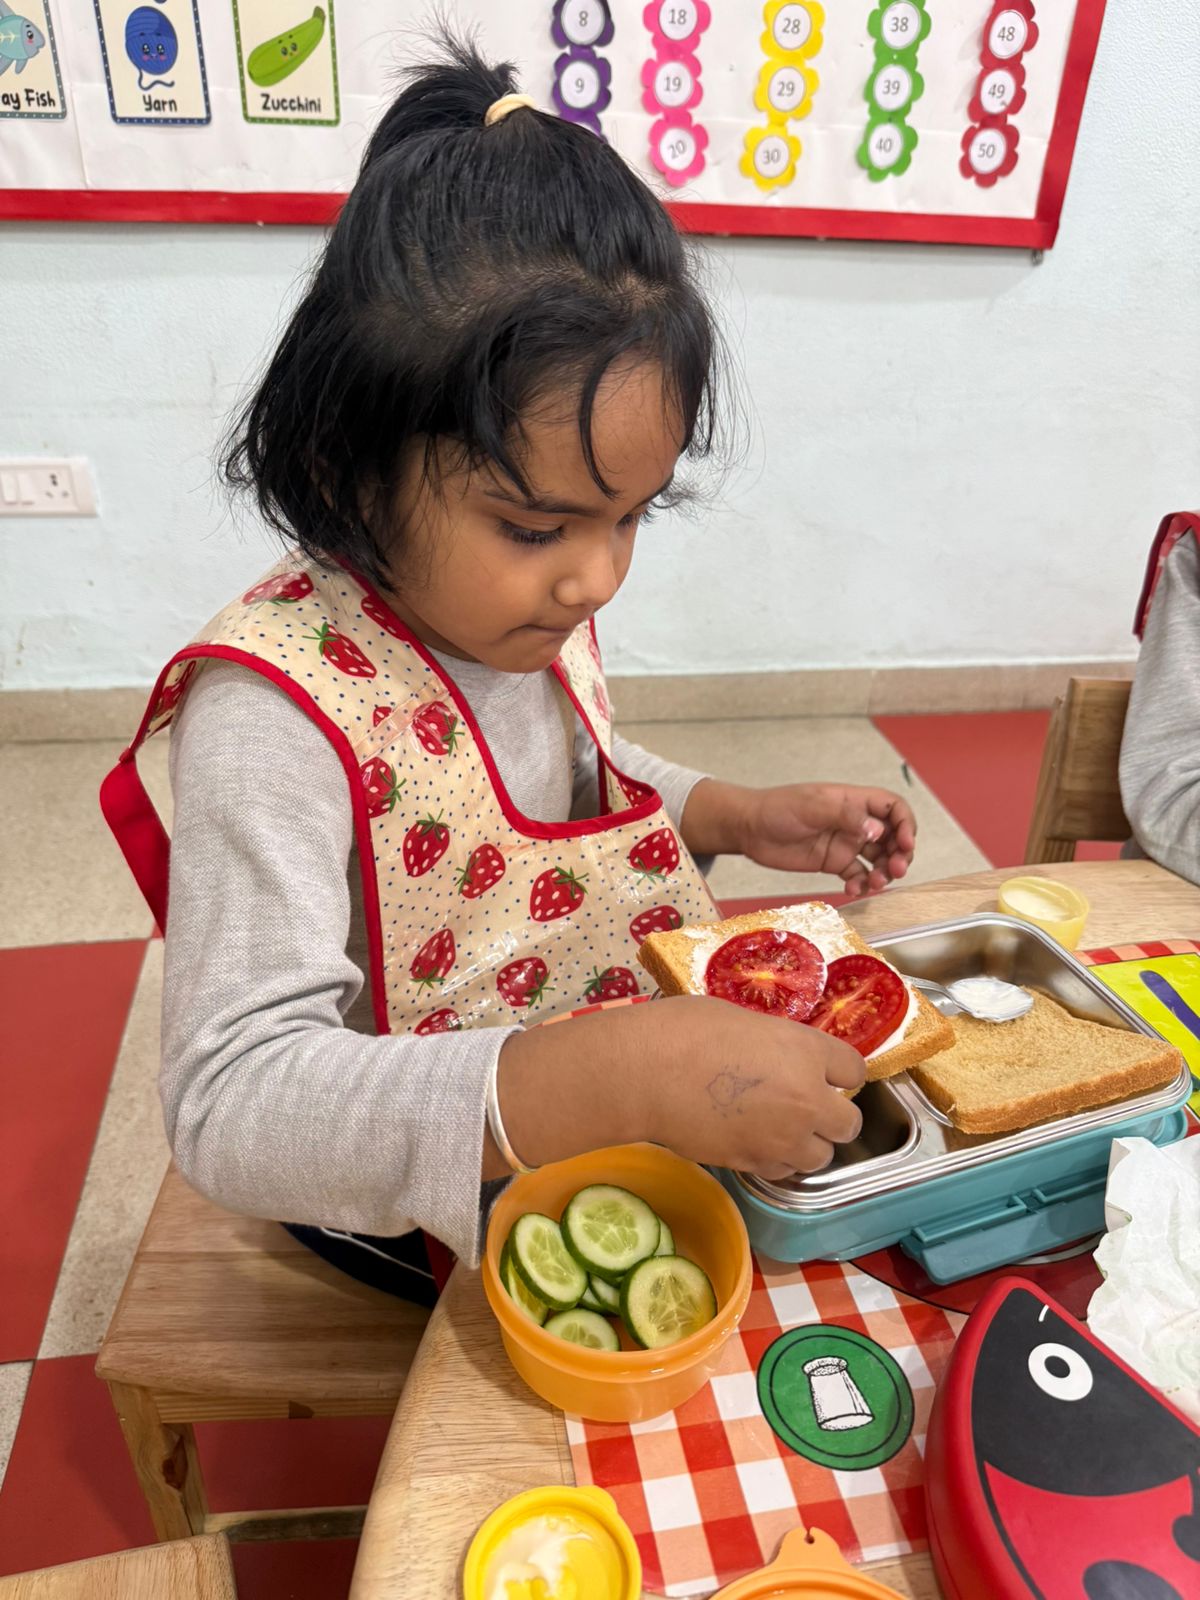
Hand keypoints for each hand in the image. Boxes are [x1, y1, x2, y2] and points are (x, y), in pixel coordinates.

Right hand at [493, 994, 865, 1181]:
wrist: (646, 1074)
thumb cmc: (684, 1030)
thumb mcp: (741, 1019)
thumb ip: (773, 1042)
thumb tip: (774, 1054)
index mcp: (806, 1050)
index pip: (854, 1069)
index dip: (839, 1071)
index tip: (825, 1072)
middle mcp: (806, 1098)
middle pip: (848, 1123)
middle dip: (833, 1116)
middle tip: (806, 1105)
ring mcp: (782, 1137)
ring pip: (821, 1156)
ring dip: (808, 1144)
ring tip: (781, 1129)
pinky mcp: (753, 1163)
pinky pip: (783, 1171)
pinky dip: (776, 1160)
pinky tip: (755, 1142)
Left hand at [739, 783, 915, 895]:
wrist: (749, 828)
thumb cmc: (777, 808)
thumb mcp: (812, 807)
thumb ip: (845, 817)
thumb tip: (876, 830)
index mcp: (853, 801)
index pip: (893, 808)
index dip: (906, 824)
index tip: (905, 844)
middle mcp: (854, 822)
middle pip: (892, 837)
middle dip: (900, 854)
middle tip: (895, 870)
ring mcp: (845, 843)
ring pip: (878, 859)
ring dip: (884, 872)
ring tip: (875, 883)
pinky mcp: (833, 862)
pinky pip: (857, 875)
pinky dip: (861, 884)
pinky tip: (852, 889)